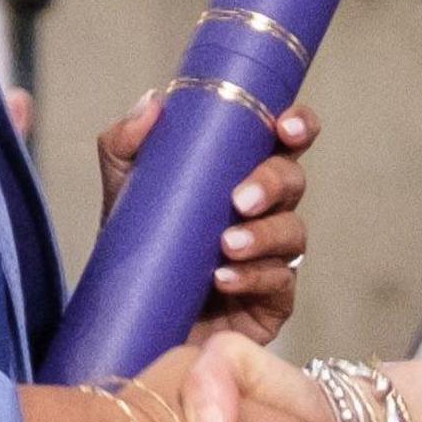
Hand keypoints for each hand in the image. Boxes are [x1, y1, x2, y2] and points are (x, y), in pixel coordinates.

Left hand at [95, 91, 315, 343]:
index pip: (285, 140)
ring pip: (292, 232)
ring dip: (264, 235)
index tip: (285, 126)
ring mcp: (272, 256)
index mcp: (241, 173)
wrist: (130, 319)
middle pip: (292, 182)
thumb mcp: (123, 191)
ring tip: (226, 245)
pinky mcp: (272, 300)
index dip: (299, 126)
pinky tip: (224, 278)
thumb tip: (153, 102)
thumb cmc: (140, 250)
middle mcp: (265, 210)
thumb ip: (126, 143)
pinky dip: (253, 277)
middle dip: (272, 182)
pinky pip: (279, 283)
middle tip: (240, 199)